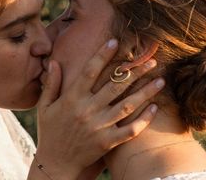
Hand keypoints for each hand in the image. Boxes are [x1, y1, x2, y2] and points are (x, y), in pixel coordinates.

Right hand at [31, 39, 163, 179]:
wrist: (55, 164)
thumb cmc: (50, 133)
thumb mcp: (44, 106)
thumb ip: (51, 83)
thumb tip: (53, 61)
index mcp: (72, 98)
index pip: (90, 71)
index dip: (102, 55)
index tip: (115, 41)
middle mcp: (87, 110)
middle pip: (115, 86)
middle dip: (135, 71)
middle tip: (151, 59)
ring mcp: (99, 127)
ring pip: (127, 106)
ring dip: (145, 92)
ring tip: (160, 80)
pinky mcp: (107, 143)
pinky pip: (130, 130)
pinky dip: (144, 120)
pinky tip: (155, 108)